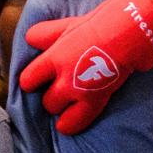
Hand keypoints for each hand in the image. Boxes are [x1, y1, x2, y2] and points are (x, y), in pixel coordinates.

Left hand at [20, 0, 152, 135]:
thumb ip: (46, 34)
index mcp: (54, 58)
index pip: (28, 79)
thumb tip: (31, 39)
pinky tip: (65, 127)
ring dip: (60, 108)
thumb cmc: (98, 26)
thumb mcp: (67, 25)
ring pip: (55, 109)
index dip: (32, 82)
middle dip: (50, 97)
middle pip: (44, 99)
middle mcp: (63, 78)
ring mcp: (78, 92)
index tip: (36, 82)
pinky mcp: (95, 100)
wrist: (124, 34)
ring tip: (67, 103)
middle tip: (59, 92)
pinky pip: (76, 121)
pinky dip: (69, 125)